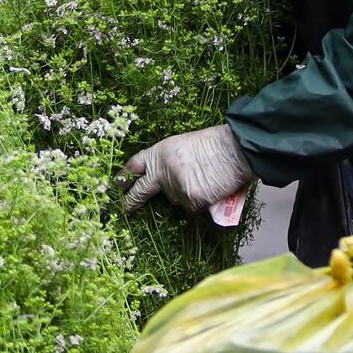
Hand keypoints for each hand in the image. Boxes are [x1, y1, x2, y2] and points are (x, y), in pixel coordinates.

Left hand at [121, 124, 255, 214]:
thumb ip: (168, 161)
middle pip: (141, 191)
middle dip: (131, 201)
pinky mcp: (190, 200)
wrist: (234, 150)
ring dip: (185, 195)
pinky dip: (200, 203)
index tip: (118, 184)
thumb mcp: (182, 144)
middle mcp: (162, 171)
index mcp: (158, 153)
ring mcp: (175, 188)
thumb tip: (165, 179)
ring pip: (175, 200)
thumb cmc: (213, 144)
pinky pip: (192, 207)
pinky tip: (210, 189)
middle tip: (124, 208)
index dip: (124, 176)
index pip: (133, 166)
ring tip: (203, 180)